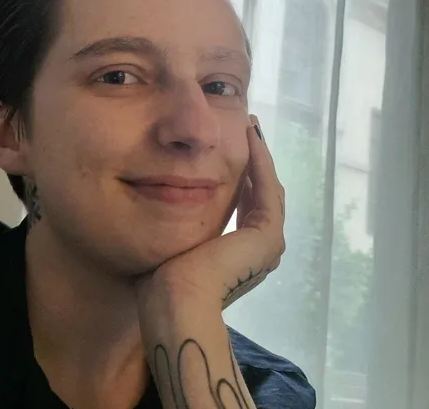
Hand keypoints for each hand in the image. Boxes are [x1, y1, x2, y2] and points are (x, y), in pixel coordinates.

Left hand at [136, 115, 285, 312]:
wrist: (175, 301)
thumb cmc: (164, 279)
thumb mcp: (172, 240)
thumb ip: (176, 223)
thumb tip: (161, 201)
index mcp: (239, 253)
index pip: (246, 204)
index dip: (242, 174)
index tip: (231, 145)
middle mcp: (259, 249)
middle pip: (261, 194)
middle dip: (254, 161)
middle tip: (248, 130)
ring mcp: (268, 244)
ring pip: (268, 188)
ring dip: (260, 156)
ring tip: (251, 127)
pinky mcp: (268, 237)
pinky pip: (268, 189)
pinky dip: (262, 162)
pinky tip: (252, 138)